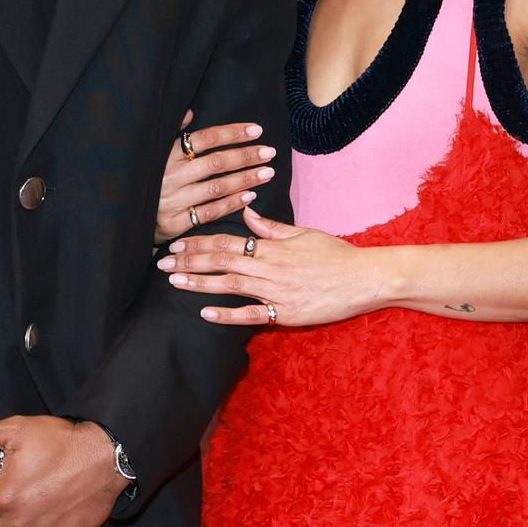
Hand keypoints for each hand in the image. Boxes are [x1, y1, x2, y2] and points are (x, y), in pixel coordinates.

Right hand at [154, 112, 278, 243]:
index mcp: (166, 155)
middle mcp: (170, 177)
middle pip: (216, 163)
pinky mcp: (175, 224)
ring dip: (245, 179)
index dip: (232, 133)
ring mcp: (173, 201)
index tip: (256, 131)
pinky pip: (209, 213)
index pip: (204, 139)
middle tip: (269, 152)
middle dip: (245, 156)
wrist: (124, 216)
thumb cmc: (144, 181)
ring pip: (216, 188)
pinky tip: (249, 195)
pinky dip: (231, 204)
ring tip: (266, 172)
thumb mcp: (152, 153)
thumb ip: (171, 134)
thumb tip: (188, 112)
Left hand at [158, 205, 393, 328]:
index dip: (199, 242)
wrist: (365, 278)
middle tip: (162, 263)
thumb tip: (247, 212)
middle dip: (190, 261)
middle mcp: (270, 267)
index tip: (177, 244)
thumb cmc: (337, 255)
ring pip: (230, 285)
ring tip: (174, 282)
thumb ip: (272, 226)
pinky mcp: (286, 314)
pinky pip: (252, 315)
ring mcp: (277, 291)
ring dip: (200, 283)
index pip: (228, 240)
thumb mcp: (304, 233)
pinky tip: (205, 313)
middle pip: (222, 261)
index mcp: (273, 246)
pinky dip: (228, 314)